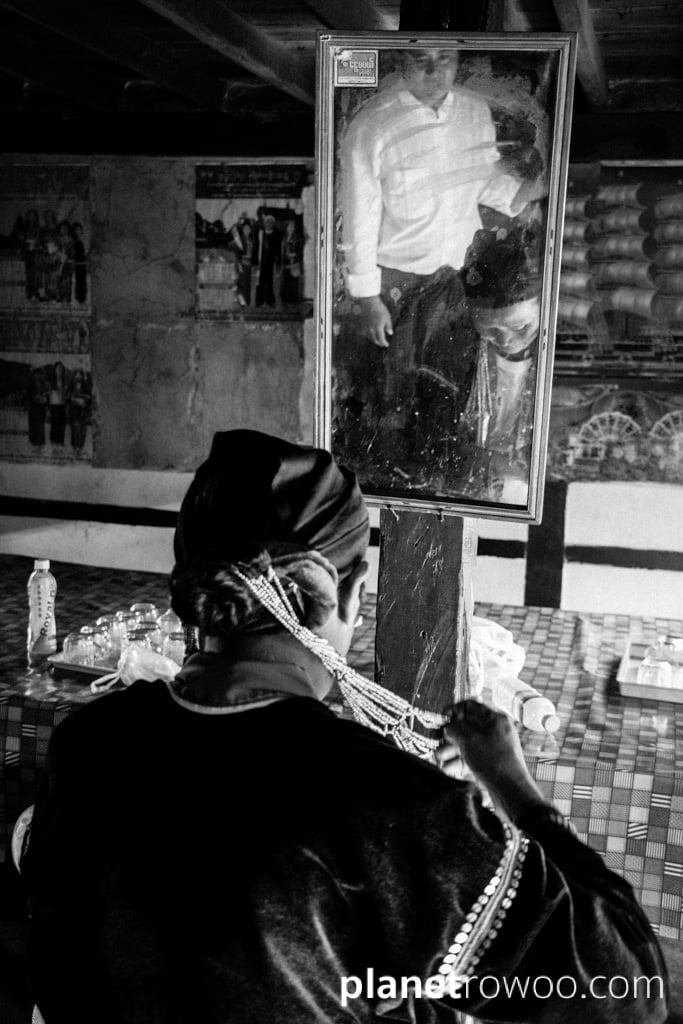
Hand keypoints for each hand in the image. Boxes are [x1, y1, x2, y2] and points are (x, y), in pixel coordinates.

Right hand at [357, 295, 392, 347]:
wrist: (369, 302)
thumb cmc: (380, 309)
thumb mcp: (387, 317)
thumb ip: (388, 326)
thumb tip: (390, 333)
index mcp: (378, 327)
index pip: (381, 339)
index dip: (384, 343)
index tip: (387, 345)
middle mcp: (371, 329)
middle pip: (374, 340)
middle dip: (379, 343)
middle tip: (383, 344)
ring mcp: (366, 327)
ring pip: (370, 337)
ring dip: (374, 340)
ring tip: (378, 340)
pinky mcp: (363, 324)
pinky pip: (366, 333)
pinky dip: (370, 336)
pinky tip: (372, 334)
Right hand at [437, 699, 547, 821]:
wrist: (511, 792)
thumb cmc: (494, 762)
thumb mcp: (469, 740)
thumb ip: (455, 729)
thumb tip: (448, 727)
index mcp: (494, 719)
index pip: (471, 706)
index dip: (454, 711)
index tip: (442, 719)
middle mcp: (495, 732)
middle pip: (467, 727)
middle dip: (449, 736)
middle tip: (437, 741)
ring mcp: (493, 749)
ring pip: (467, 745)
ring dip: (450, 751)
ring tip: (438, 758)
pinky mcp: (490, 764)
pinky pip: (471, 759)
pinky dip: (459, 763)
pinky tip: (447, 769)